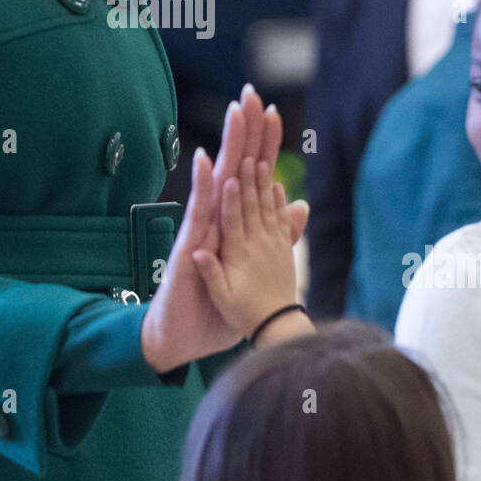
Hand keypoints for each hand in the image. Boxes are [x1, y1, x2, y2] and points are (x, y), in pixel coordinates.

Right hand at [140, 84, 309, 375]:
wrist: (183, 335)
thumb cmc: (216, 305)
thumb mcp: (256, 264)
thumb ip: (277, 234)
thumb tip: (299, 206)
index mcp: (237, 220)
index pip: (255, 174)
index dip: (265, 145)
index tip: (274, 112)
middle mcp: (218, 218)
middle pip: (237, 166)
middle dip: (245, 131)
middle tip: (250, 94)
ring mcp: (204, 229)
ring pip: (219, 180)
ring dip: (227, 146)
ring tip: (234, 114)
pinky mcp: (191, 245)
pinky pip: (200, 211)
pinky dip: (203, 185)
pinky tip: (207, 160)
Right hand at [192, 156, 297, 340]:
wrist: (275, 327)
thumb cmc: (241, 313)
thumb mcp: (222, 298)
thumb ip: (211, 274)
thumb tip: (197, 252)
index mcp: (237, 253)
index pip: (233, 218)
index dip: (232, 196)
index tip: (232, 175)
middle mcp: (254, 243)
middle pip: (250, 204)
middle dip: (248, 177)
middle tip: (248, 153)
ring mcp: (271, 244)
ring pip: (265, 206)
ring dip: (263, 181)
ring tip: (261, 157)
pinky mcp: (283, 248)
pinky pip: (280, 219)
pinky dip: (278, 201)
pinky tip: (277, 185)